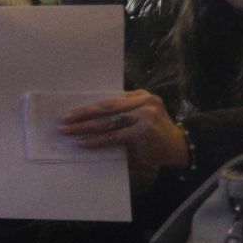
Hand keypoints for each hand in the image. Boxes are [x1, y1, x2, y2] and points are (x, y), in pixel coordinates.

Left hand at [57, 90, 187, 171]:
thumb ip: (121, 113)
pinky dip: (97, 140)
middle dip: (82, 114)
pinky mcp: (143, 131)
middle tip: (64, 119)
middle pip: (106, 107)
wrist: (179, 147)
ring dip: (85, 127)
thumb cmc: (153, 133)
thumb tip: (87, 117)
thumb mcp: (139, 117)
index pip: (109, 99)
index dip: (88, 105)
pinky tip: (83, 142)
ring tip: (68, 131)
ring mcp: (145, 116)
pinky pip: (114, 136)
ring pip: (108, 121)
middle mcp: (144, 102)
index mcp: (140, 95)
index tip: (70, 111)